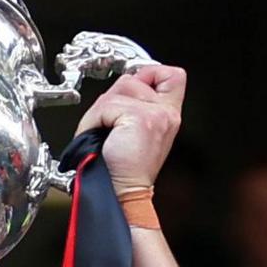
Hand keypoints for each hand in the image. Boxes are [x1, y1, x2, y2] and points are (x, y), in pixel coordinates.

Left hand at [75, 63, 187, 196]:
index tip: (133, 91)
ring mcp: (155, 114)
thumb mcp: (138, 132)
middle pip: (134, 79)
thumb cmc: (125, 169)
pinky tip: (101, 139)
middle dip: (113, 98)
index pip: (173, 75)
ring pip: (117, 91)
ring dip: (101, 112)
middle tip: (110, 124)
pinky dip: (93, 122)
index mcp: (168, 115)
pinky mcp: (139, 119)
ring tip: (105, 134)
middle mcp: (166, 113)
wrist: (124, 193)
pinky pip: (105, 107)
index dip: (149, 74)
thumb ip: (137, 106)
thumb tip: (123, 87)